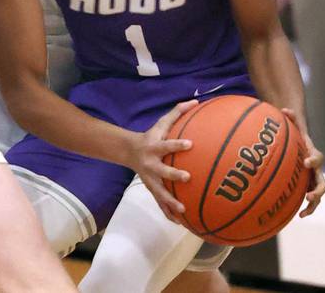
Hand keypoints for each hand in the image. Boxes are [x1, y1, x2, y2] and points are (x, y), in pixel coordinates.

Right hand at [133, 100, 196, 222]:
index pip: (167, 145)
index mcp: (155, 147)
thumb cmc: (152, 135)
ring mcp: (150, 179)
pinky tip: (181, 223)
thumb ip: (177, 113)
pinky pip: (160, 203)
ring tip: (183, 211)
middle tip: (187, 178)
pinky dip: (169, 213)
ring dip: (171, 202)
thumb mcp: (161, 123)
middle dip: (174, 175)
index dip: (177, 145)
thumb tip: (196, 101)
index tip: (190, 144)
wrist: (129, 151)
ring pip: (160, 193)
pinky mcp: (151, 189)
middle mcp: (151, 164)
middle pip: (163, 171)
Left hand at [282, 108, 324, 216]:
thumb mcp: (293, 125)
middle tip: (309, 196)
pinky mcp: (306, 187)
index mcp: (313, 154)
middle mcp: (316, 170)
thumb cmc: (294, 134)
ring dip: (313, 204)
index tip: (306, 162)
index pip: (318, 158)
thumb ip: (290, 117)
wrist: (299, 144)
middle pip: (323, 182)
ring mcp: (312, 180)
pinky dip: (306, 208)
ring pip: (318, 195)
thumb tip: (284, 109)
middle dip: (317, 190)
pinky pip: (309, 200)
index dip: (314, 160)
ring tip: (303, 212)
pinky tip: (296, 216)